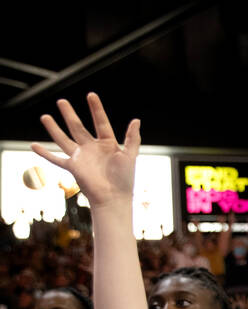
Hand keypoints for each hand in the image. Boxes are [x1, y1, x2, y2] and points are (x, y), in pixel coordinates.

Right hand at [32, 93, 139, 209]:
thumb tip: (136, 120)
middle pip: (78, 127)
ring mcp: (81, 157)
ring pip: (63, 139)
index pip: (101, 122)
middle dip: (69, 114)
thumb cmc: (125, 179)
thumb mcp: (130, 156)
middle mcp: (92, 148)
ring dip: (54, 128)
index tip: (91, 95)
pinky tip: (33, 146)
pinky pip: (56, 159)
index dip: (96, 109)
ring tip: (45, 117)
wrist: (114, 198)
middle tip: (61, 102)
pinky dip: (44, 153)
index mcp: (107, 144)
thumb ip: (132, 139)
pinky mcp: (73, 167)